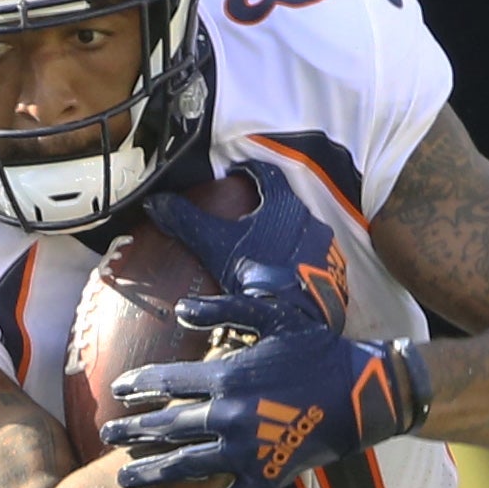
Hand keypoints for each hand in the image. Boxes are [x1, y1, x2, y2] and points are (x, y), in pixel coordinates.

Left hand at [104, 264, 431, 487]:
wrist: (362, 393)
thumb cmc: (319, 350)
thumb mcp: (276, 316)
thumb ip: (227, 309)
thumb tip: (181, 308)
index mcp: (227, 376)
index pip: (167, 382)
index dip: (138, 386)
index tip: (117, 391)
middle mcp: (227, 416)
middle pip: (166, 425)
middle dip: (132, 431)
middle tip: (106, 435)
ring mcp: (245, 452)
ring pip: (184, 466)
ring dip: (150, 473)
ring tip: (123, 478)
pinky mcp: (266, 479)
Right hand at [143, 174, 349, 326]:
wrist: (297, 317)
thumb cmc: (257, 275)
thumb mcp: (215, 245)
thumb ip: (186, 221)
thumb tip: (156, 202)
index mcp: (283, 203)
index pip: (266, 173)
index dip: (249, 170)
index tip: (237, 174)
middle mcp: (308, 218)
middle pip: (285, 200)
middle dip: (266, 204)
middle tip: (246, 212)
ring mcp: (324, 245)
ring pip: (299, 229)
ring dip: (282, 232)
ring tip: (262, 246)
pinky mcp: (332, 271)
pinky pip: (312, 255)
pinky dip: (297, 258)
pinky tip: (281, 271)